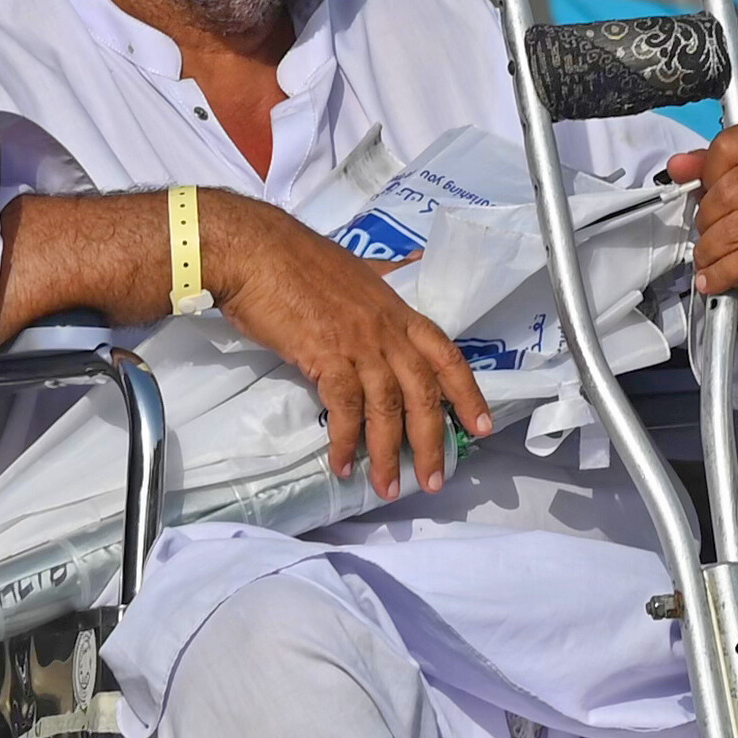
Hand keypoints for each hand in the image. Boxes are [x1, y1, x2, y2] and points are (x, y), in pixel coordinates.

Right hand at [200, 191, 491, 495]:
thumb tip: (409, 264)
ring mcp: (358, 343)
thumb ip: (386, 274)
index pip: (445, 355)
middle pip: (422, 392)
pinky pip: (345, 408)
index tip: (482, 426)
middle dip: (431, 441)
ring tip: (388, 487)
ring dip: (388, 453)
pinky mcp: (325, 355)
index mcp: (397, 310)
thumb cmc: (298, 259)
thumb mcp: (357, 266)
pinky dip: (345, 441)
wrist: (255, 250)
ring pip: (387, 407)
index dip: (467, 393)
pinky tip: (343, 465)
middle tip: (434, 480)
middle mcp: (386, 330)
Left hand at [668, 116, 737, 326]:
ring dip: (712, 251)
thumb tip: (679, 166)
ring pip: (736, 228)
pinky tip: (717, 278)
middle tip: (707, 236)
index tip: (707, 194)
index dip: (707, 176)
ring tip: (709, 260)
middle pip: (728, 190)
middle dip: (706, 220)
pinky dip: (724, 273)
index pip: (727, 147)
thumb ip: (715, 172)